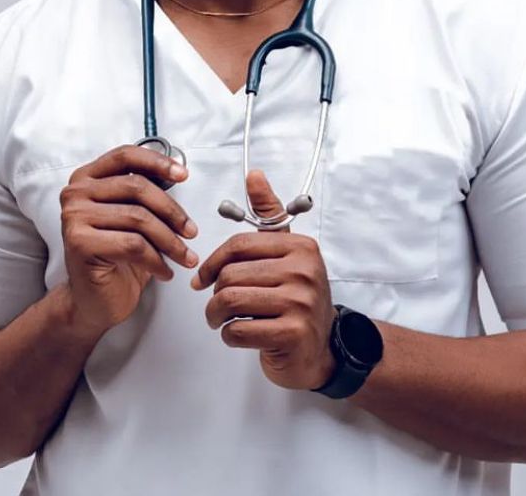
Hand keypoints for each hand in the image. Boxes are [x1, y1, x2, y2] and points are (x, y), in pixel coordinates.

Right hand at [60, 144, 198, 338]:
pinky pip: (133, 245)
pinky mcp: (80, 243)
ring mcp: (74, 217)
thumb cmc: (115, 258)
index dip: (157, 162)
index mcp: (87, 178)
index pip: (125, 156)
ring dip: (170, 241)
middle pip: (137, 187)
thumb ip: (144, 193)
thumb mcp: (131, 218)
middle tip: (191, 231)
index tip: (183, 174)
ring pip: (138, 218)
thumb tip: (177, 171)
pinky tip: (164, 272)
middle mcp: (76, 193)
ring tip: (184, 257)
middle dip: (172, 211)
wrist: (93, 300)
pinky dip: (157, 260)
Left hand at [191, 169, 336, 390]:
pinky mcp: (293, 333)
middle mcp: (304, 271)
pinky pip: (238, 331)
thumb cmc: (297, 300)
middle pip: (231, 274)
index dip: (213, 262)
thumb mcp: (287, 254)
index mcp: (301, 247)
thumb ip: (269, 215)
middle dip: (215, 294)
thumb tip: (255, 175)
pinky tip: (240, 334)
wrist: (322, 350)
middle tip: (217, 306)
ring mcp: (301, 303)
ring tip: (222, 320)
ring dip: (216, 315)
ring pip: (230, 301)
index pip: (239, 244)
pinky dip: (229, 336)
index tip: (203, 277)